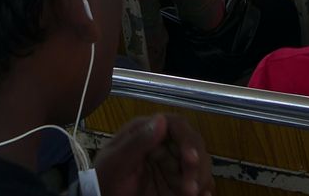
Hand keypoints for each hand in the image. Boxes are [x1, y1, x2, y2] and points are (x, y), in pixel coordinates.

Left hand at [94, 113, 212, 195]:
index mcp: (146, 132)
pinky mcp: (176, 181)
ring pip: (199, 163)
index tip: (191, 160)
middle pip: (193, 145)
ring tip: (192, 195)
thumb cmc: (104, 182)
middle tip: (190, 189)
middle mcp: (162, 144)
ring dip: (201, 178)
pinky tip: (202, 195)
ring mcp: (170, 163)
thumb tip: (161, 119)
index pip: (176, 126)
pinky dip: (203, 187)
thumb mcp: (115, 163)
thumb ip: (136, 142)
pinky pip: (197, 180)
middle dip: (196, 166)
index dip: (188, 140)